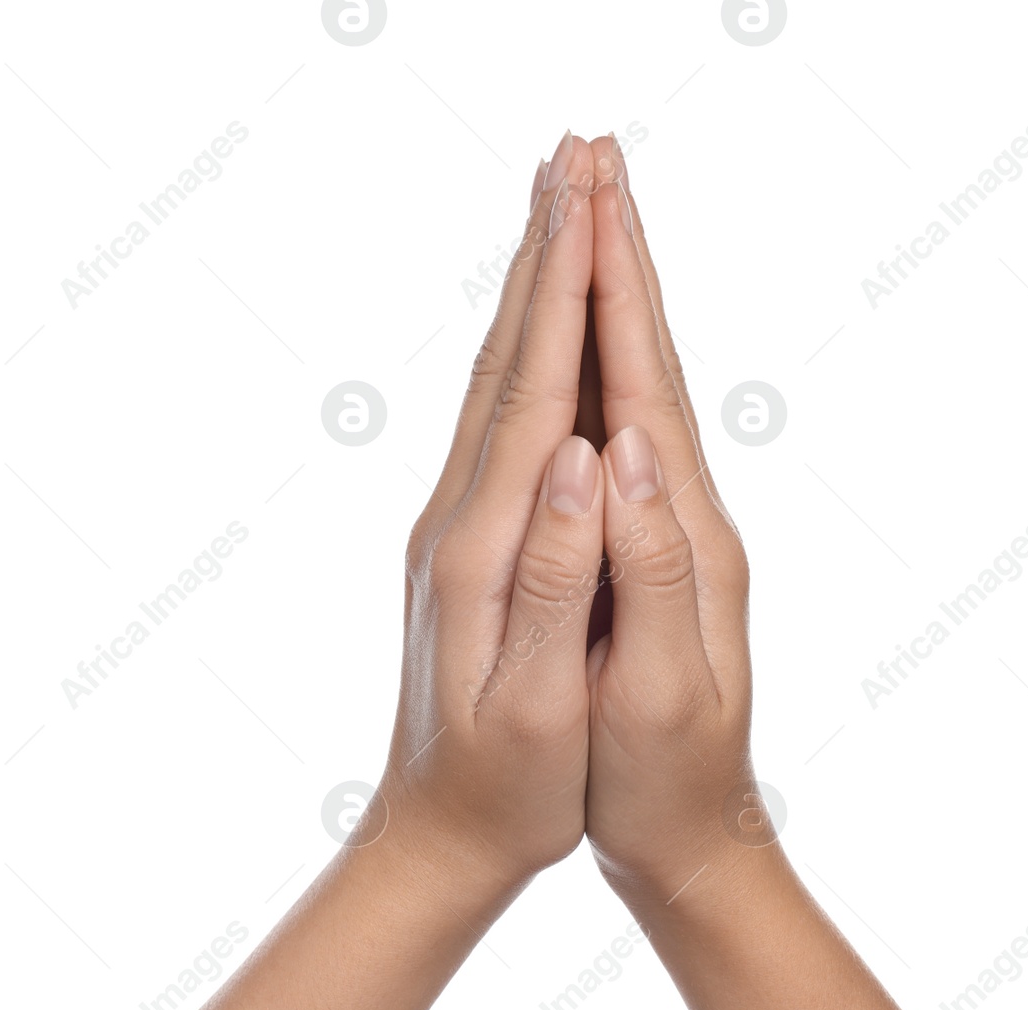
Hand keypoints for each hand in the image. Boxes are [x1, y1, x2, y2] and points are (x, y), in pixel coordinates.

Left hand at [370, 134, 608, 887]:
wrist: (433, 836)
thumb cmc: (505, 789)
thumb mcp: (541, 705)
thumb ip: (559, 580)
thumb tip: (586, 461)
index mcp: (485, 547)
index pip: (537, 392)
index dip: (569, 290)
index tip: (594, 193)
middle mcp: (459, 518)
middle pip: (508, 359)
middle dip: (546, 252)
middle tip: (577, 154)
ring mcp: (455, 527)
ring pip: (497, 381)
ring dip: (529, 289)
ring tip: (560, 211)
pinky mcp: (466, 544)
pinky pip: (498, 423)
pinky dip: (524, 353)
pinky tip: (536, 333)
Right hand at [579, 136, 762, 901]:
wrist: (692, 840)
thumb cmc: (667, 781)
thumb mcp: (664, 691)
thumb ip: (652, 570)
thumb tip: (623, 451)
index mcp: (686, 536)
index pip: (645, 385)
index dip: (614, 286)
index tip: (589, 190)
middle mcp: (685, 515)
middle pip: (647, 361)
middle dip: (617, 256)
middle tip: (589, 157)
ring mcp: (667, 530)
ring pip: (633, 388)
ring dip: (610, 297)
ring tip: (584, 221)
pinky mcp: (642, 553)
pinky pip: (615, 436)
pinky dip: (595, 370)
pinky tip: (578, 349)